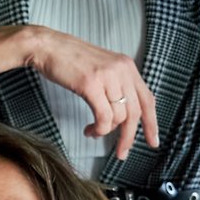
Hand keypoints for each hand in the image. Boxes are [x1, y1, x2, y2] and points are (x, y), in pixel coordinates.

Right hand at [23, 28, 159, 161]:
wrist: (47, 46)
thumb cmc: (69, 59)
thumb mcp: (102, 68)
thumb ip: (116, 85)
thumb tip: (123, 114)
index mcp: (127, 66)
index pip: (148, 99)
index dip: (152, 123)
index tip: (152, 141)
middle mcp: (121, 70)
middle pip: (135, 112)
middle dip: (129, 137)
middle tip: (122, 153)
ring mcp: (107, 76)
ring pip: (119, 117)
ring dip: (105, 132)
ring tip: (93, 132)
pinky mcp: (91, 84)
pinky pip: (103, 117)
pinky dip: (98, 129)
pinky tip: (89, 130)